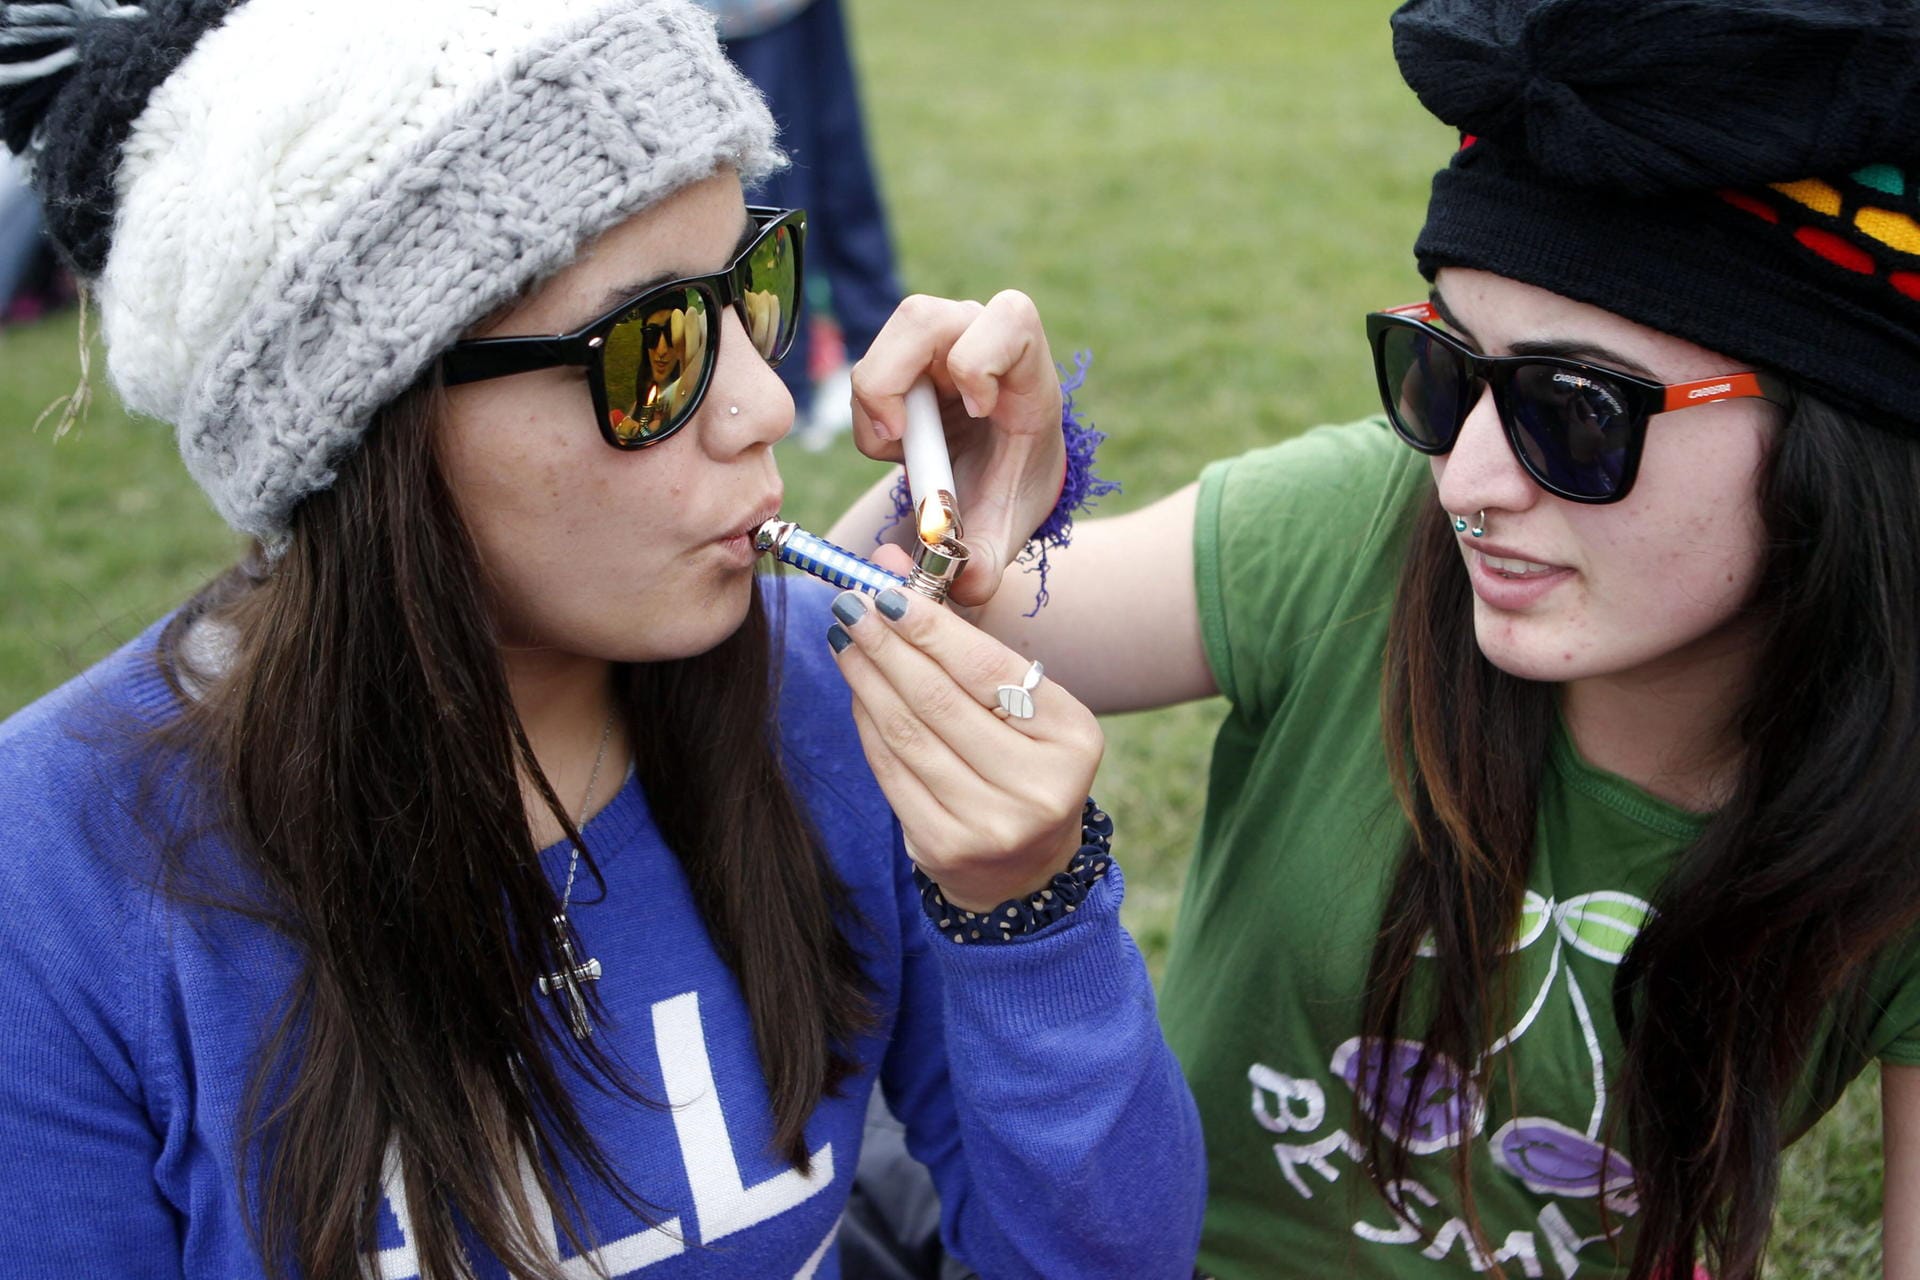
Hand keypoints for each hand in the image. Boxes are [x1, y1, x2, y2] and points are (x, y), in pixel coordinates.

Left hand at [826, 586, 1101, 912]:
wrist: (1025, 865)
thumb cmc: (1022, 760)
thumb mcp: (1023, 703)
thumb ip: (965, 640)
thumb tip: (891, 567)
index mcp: (1070, 737)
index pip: (986, 669)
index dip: (929, 627)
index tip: (886, 592)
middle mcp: (1036, 786)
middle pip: (940, 700)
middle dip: (886, 644)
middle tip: (850, 604)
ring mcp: (989, 823)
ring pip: (907, 733)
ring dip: (866, 678)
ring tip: (844, 639)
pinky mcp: (943, 846)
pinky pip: (890, 769)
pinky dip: (866, 722)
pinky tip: (856, 689)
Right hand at [848, 292, 1065, 606]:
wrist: (997, 476)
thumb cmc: (1008, 491)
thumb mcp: (1002, 530)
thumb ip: (982, 565)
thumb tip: (958, 583)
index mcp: (1027, 370)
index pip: (1011, 318)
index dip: (981, 359)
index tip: (977, 413)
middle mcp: (980, 337)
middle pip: (924, 317)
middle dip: (895, 380)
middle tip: (900, 437)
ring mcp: (939, 340)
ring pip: (888, 340)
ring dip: (877, 401)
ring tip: (901, 450)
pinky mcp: (905, 354)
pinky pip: (870, 368)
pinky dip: (869, 413)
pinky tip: (898, 445)